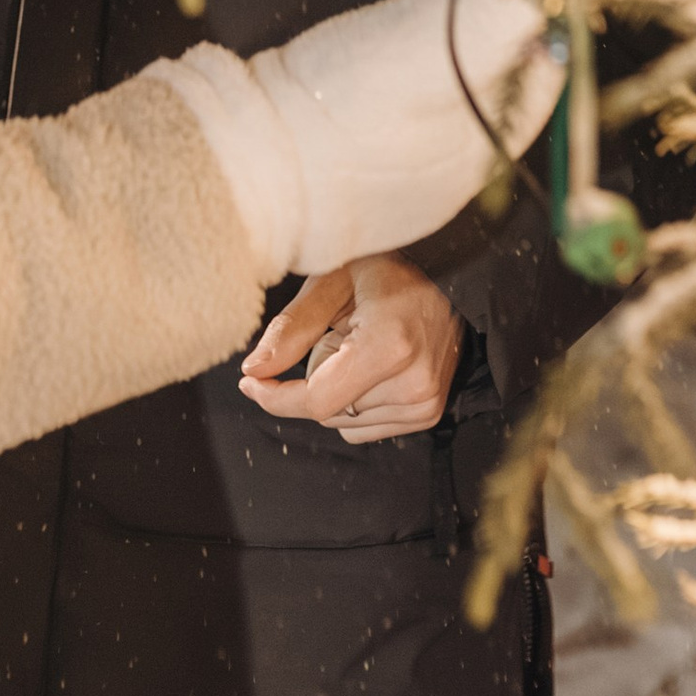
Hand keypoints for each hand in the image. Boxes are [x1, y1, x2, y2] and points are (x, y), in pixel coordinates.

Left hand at [238, 254, 463, 443]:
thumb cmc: (385, 268)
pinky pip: (365, 427)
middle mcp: (414, 382)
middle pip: (326, 410)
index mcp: (390, 345)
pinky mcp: (428, 412)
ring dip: (337, 389)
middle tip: (340, 330)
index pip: (317, 400)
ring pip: (342, 421)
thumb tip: (253, 371)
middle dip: (315, 375)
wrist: (446, 275)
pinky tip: (373, 364)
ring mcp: (425, 402)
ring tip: (363, 343)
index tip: (249, 381)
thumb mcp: (331, 281)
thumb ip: (292, 328)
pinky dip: (355, 400)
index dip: (275, 396)